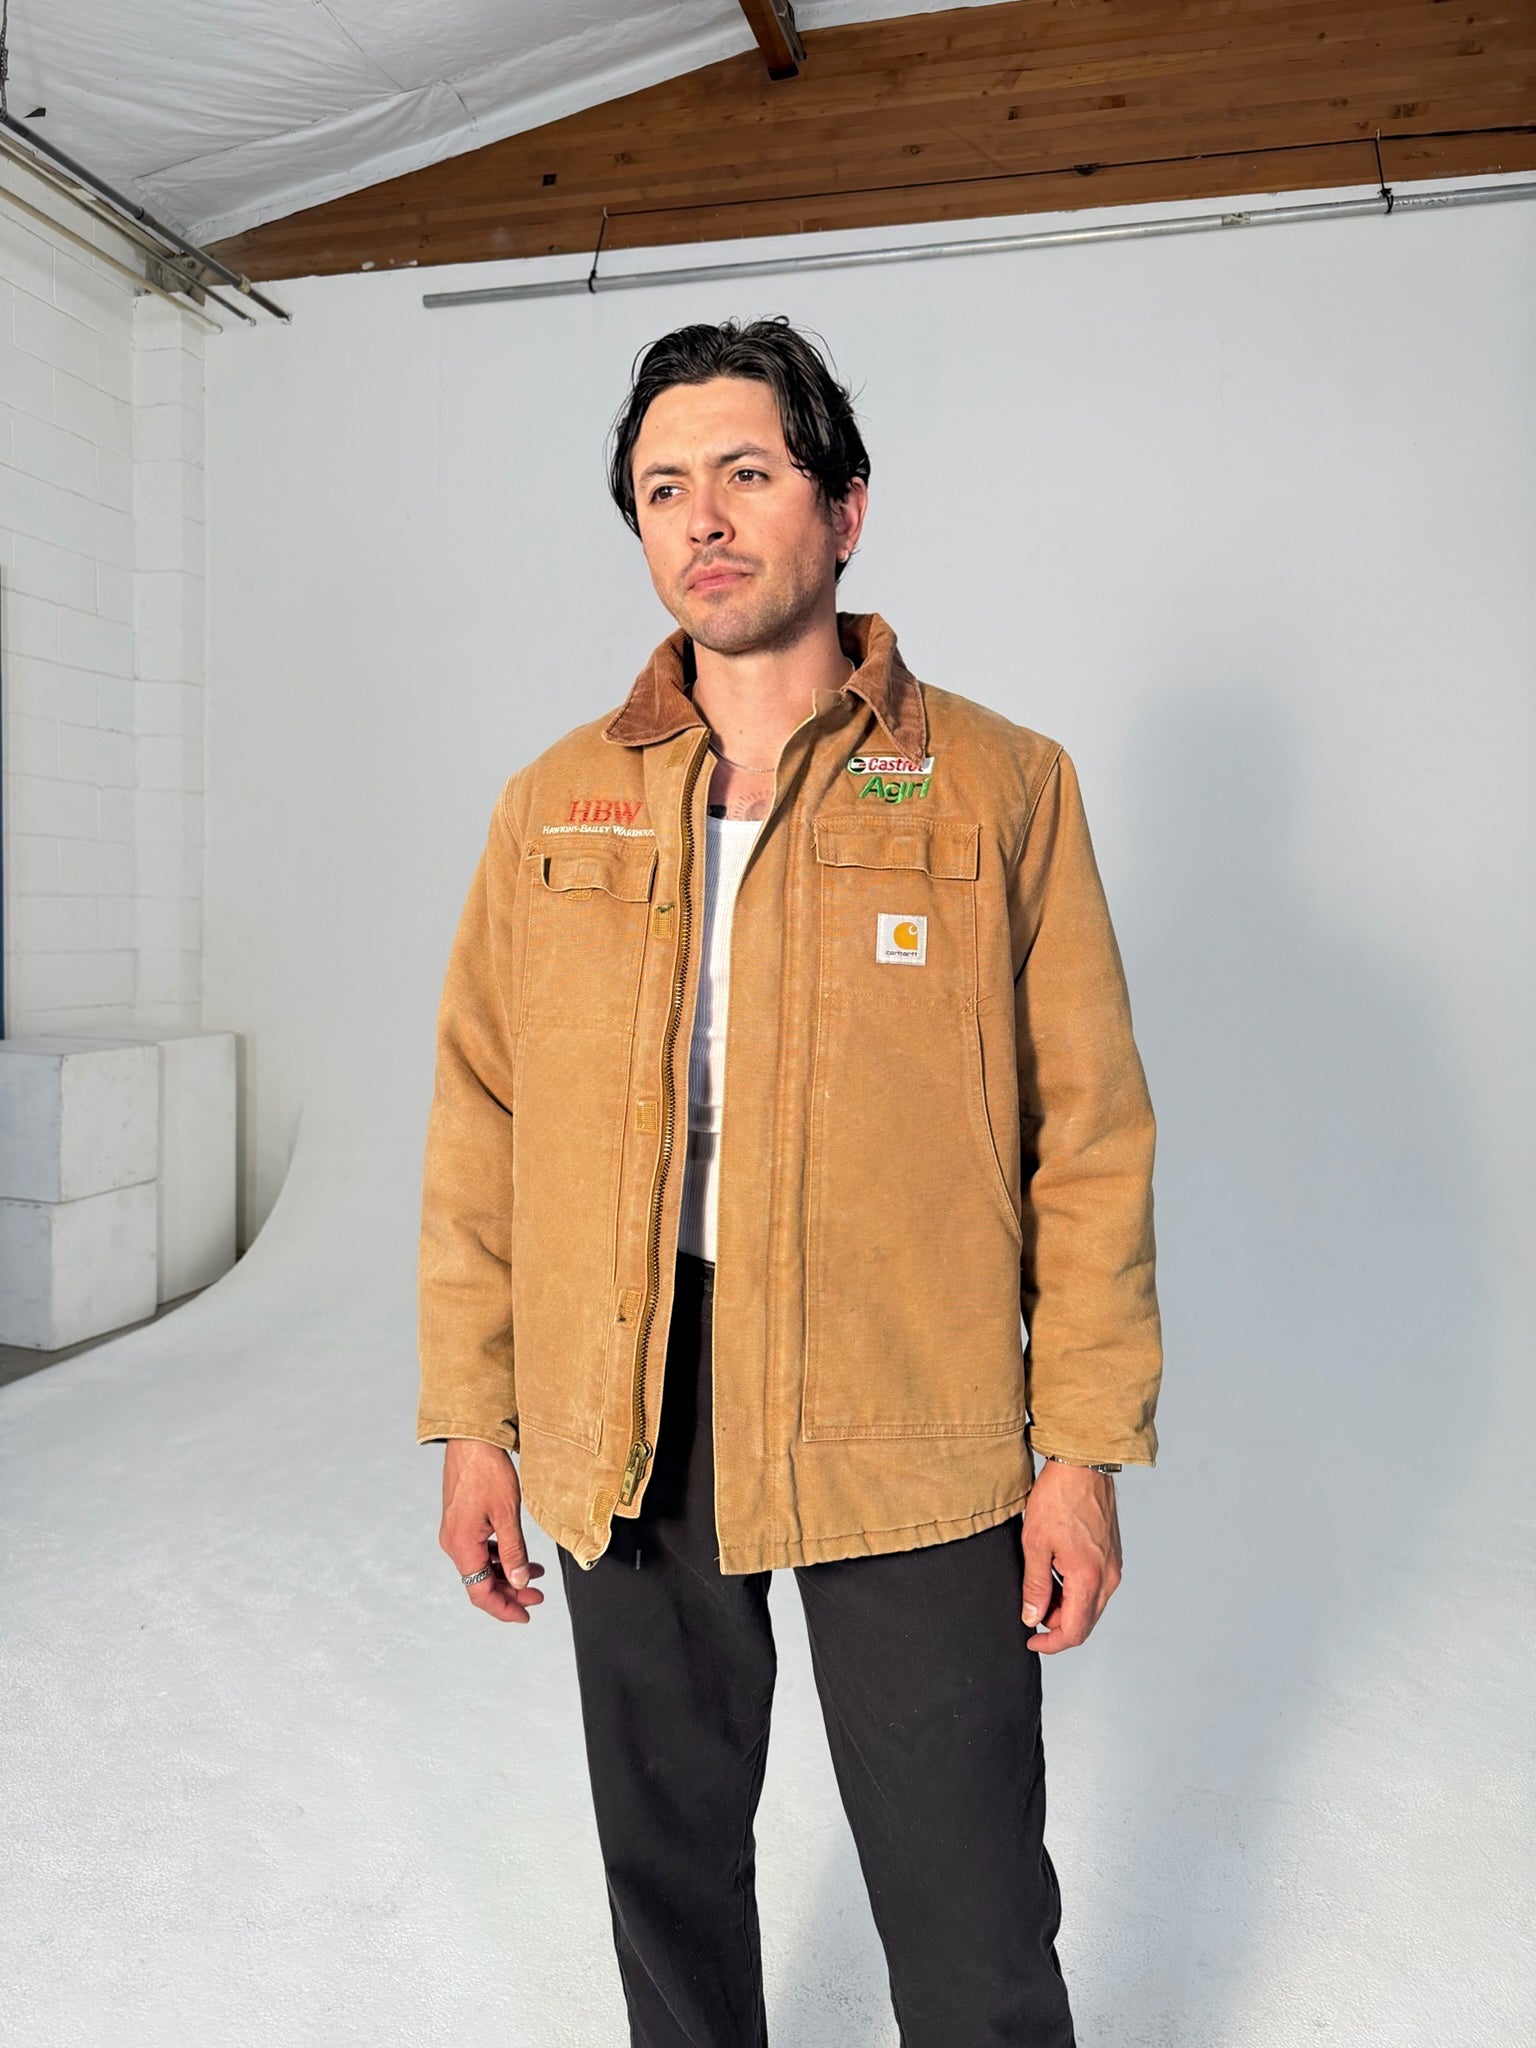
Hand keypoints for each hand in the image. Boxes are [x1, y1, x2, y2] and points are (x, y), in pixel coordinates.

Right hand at [439, 1439, 547, 1623]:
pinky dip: (499, 1557)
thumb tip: (521, 1582)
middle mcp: (453, 1543)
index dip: (504, 1608)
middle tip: (538, 1596)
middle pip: (480, 1582)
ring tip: (535, 1574)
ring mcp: (455, 1532)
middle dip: (510, 1591)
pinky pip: (479, 1549)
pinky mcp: (461, 1521)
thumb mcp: (507, 1514)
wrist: (471, 1439)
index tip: (526, 1614)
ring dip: (507, 1573)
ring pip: (481, 1566)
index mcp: (461, 1545)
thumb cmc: (487, 1470)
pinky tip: (518, 1554)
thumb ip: (514, 1552)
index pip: (480, 1592)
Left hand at [1019, 1460, 1121, 1653]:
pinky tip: (1056, 1574)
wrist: (1082, 1465)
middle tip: (1031, 1612)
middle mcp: (1107, 1577)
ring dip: (1066, 1607)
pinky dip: (1076, 1591)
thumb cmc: (1058, 1498)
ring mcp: (1113, 1566)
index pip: (1074, 1631)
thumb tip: (1032, 1617)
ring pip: (1091, 1605)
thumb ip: (1035, 1586)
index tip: (1031, 1639)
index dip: (1050, 1643)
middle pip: (1085, 1623)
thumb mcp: (1035, 1544)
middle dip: (1057, 1626)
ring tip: (1041, 1588)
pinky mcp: (1112, 1555)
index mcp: (1088, 1578)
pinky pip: (1096, 1587)